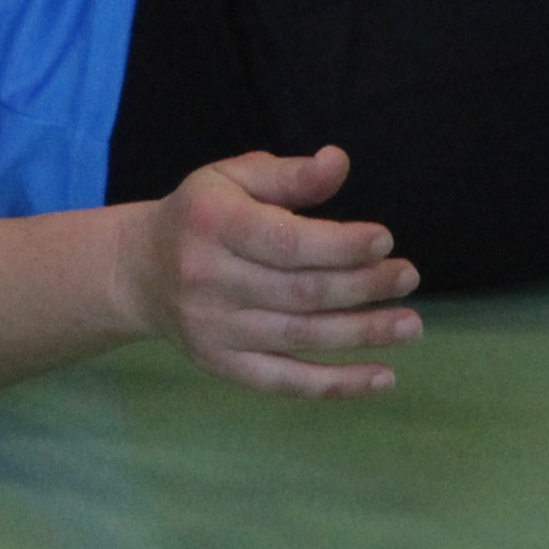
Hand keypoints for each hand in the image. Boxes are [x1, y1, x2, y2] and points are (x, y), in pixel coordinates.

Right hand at [118, 146, 422, 396]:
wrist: (138, 271)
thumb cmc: (202, 214)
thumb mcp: (234, 178)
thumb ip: (289, 176)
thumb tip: (339, 163)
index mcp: (213, 224)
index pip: (285, 242)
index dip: (339, 244)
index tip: (384, 240)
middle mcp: (209, 280)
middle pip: (300, 292)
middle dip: (363, 286)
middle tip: (408, 276)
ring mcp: (214, 330)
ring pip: (301, 338)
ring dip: (362, 333)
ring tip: (410, 324)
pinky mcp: (221, 365)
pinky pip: (286, 381)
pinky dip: (337, 385)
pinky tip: (382, 377)